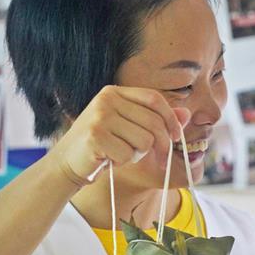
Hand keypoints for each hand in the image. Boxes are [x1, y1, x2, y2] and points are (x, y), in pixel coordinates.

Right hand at [46, 85, 189, 185]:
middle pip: (154, 122)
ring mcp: (99, 116)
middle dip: (163, 145)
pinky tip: (109, 158)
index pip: (155, 99)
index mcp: (115, 92)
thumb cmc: (104, 145)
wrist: (67, 162)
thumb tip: (187, 114)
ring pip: (145, 140)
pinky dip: (124, 161)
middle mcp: (106, 99)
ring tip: (121, 153)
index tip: (177, 136)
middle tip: (162, 159)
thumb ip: (156, 119)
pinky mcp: (95, 136)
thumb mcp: (130, 128)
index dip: (171, 119)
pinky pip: (128, 154)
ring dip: (138, 154)